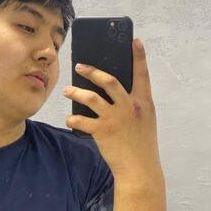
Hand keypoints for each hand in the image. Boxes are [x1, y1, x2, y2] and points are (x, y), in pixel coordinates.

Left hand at [63, 38, 162, 183]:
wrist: (139, 169)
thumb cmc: (141, 143)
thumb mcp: (143, 120)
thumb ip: (132, 104)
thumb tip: (112, 91)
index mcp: (143, 103)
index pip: (142, 75)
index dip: (138, 57)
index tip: (134, 41)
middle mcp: (130, 107)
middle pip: (109, 81)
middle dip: (92, 71)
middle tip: (79, 66)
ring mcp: (115, 118)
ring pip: (90, 98)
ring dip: (75, 92)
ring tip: (66, 91)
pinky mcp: (102, 131)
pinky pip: (81, 120)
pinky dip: (72, 119)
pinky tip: (69, 120)